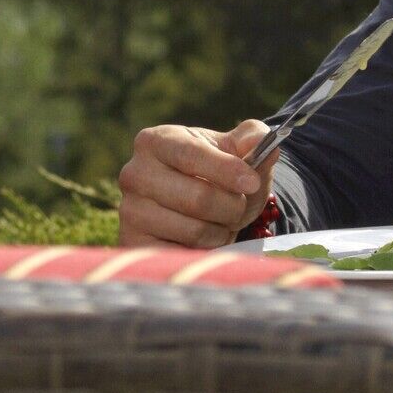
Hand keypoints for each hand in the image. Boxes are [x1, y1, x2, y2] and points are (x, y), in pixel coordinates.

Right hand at [117, 122, 274, 248]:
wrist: (203, 206)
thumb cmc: (221, 172)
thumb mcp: (239, 150)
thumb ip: (254, 138)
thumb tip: (262, 140)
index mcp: (156, 141)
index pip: (190, 154)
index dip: (226, 169)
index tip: (253, 182)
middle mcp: (135, 174)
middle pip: (197, 198)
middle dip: (232, 206)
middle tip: (240, 206)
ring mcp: (130, 211)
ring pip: (193, 230)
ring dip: (221, 230)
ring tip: (223, 222)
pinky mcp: (133, 243)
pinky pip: (180, 254)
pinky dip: (205, 250)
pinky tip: (207, 239)